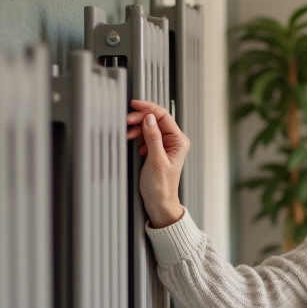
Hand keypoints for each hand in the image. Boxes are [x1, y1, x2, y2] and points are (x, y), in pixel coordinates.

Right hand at [126, 100, 186, 226]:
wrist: (159, 202)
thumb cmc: (161, 186)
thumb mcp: (156, 160)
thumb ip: (153, 137)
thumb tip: (149, 119)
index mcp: (179, 141)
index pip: (163, 116)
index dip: (148, 108)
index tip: (135, 105)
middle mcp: (173, 141)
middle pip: (155, 120)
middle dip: (140, 118)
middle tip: (127, 121)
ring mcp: (164, 145)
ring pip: (149, 127)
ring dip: (137, 128)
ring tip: (129, 134)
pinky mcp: (156, 150)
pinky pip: (145, 136)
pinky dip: (137, 136)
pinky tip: (134, 142)